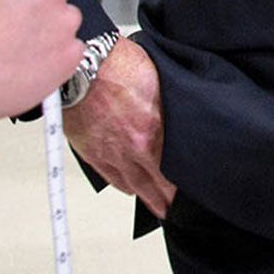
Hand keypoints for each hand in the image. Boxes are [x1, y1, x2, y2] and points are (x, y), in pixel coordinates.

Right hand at [63, 36, 176, 217]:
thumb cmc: (118, 64)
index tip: (190, 190)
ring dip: (147, 195)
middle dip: (167, 198)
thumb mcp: (158, 82)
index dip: (182, 183)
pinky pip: (112, 178)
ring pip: (134, 184)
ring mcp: (112, 152)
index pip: (174, 168)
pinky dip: (124, 186)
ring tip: (157, 204)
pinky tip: (131, 188)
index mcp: (153, 129)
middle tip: (175, 209)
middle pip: (156, 183)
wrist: (83, 65)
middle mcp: (134, 147)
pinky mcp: (93, 153)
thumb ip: (168, 109)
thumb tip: (178, 124)